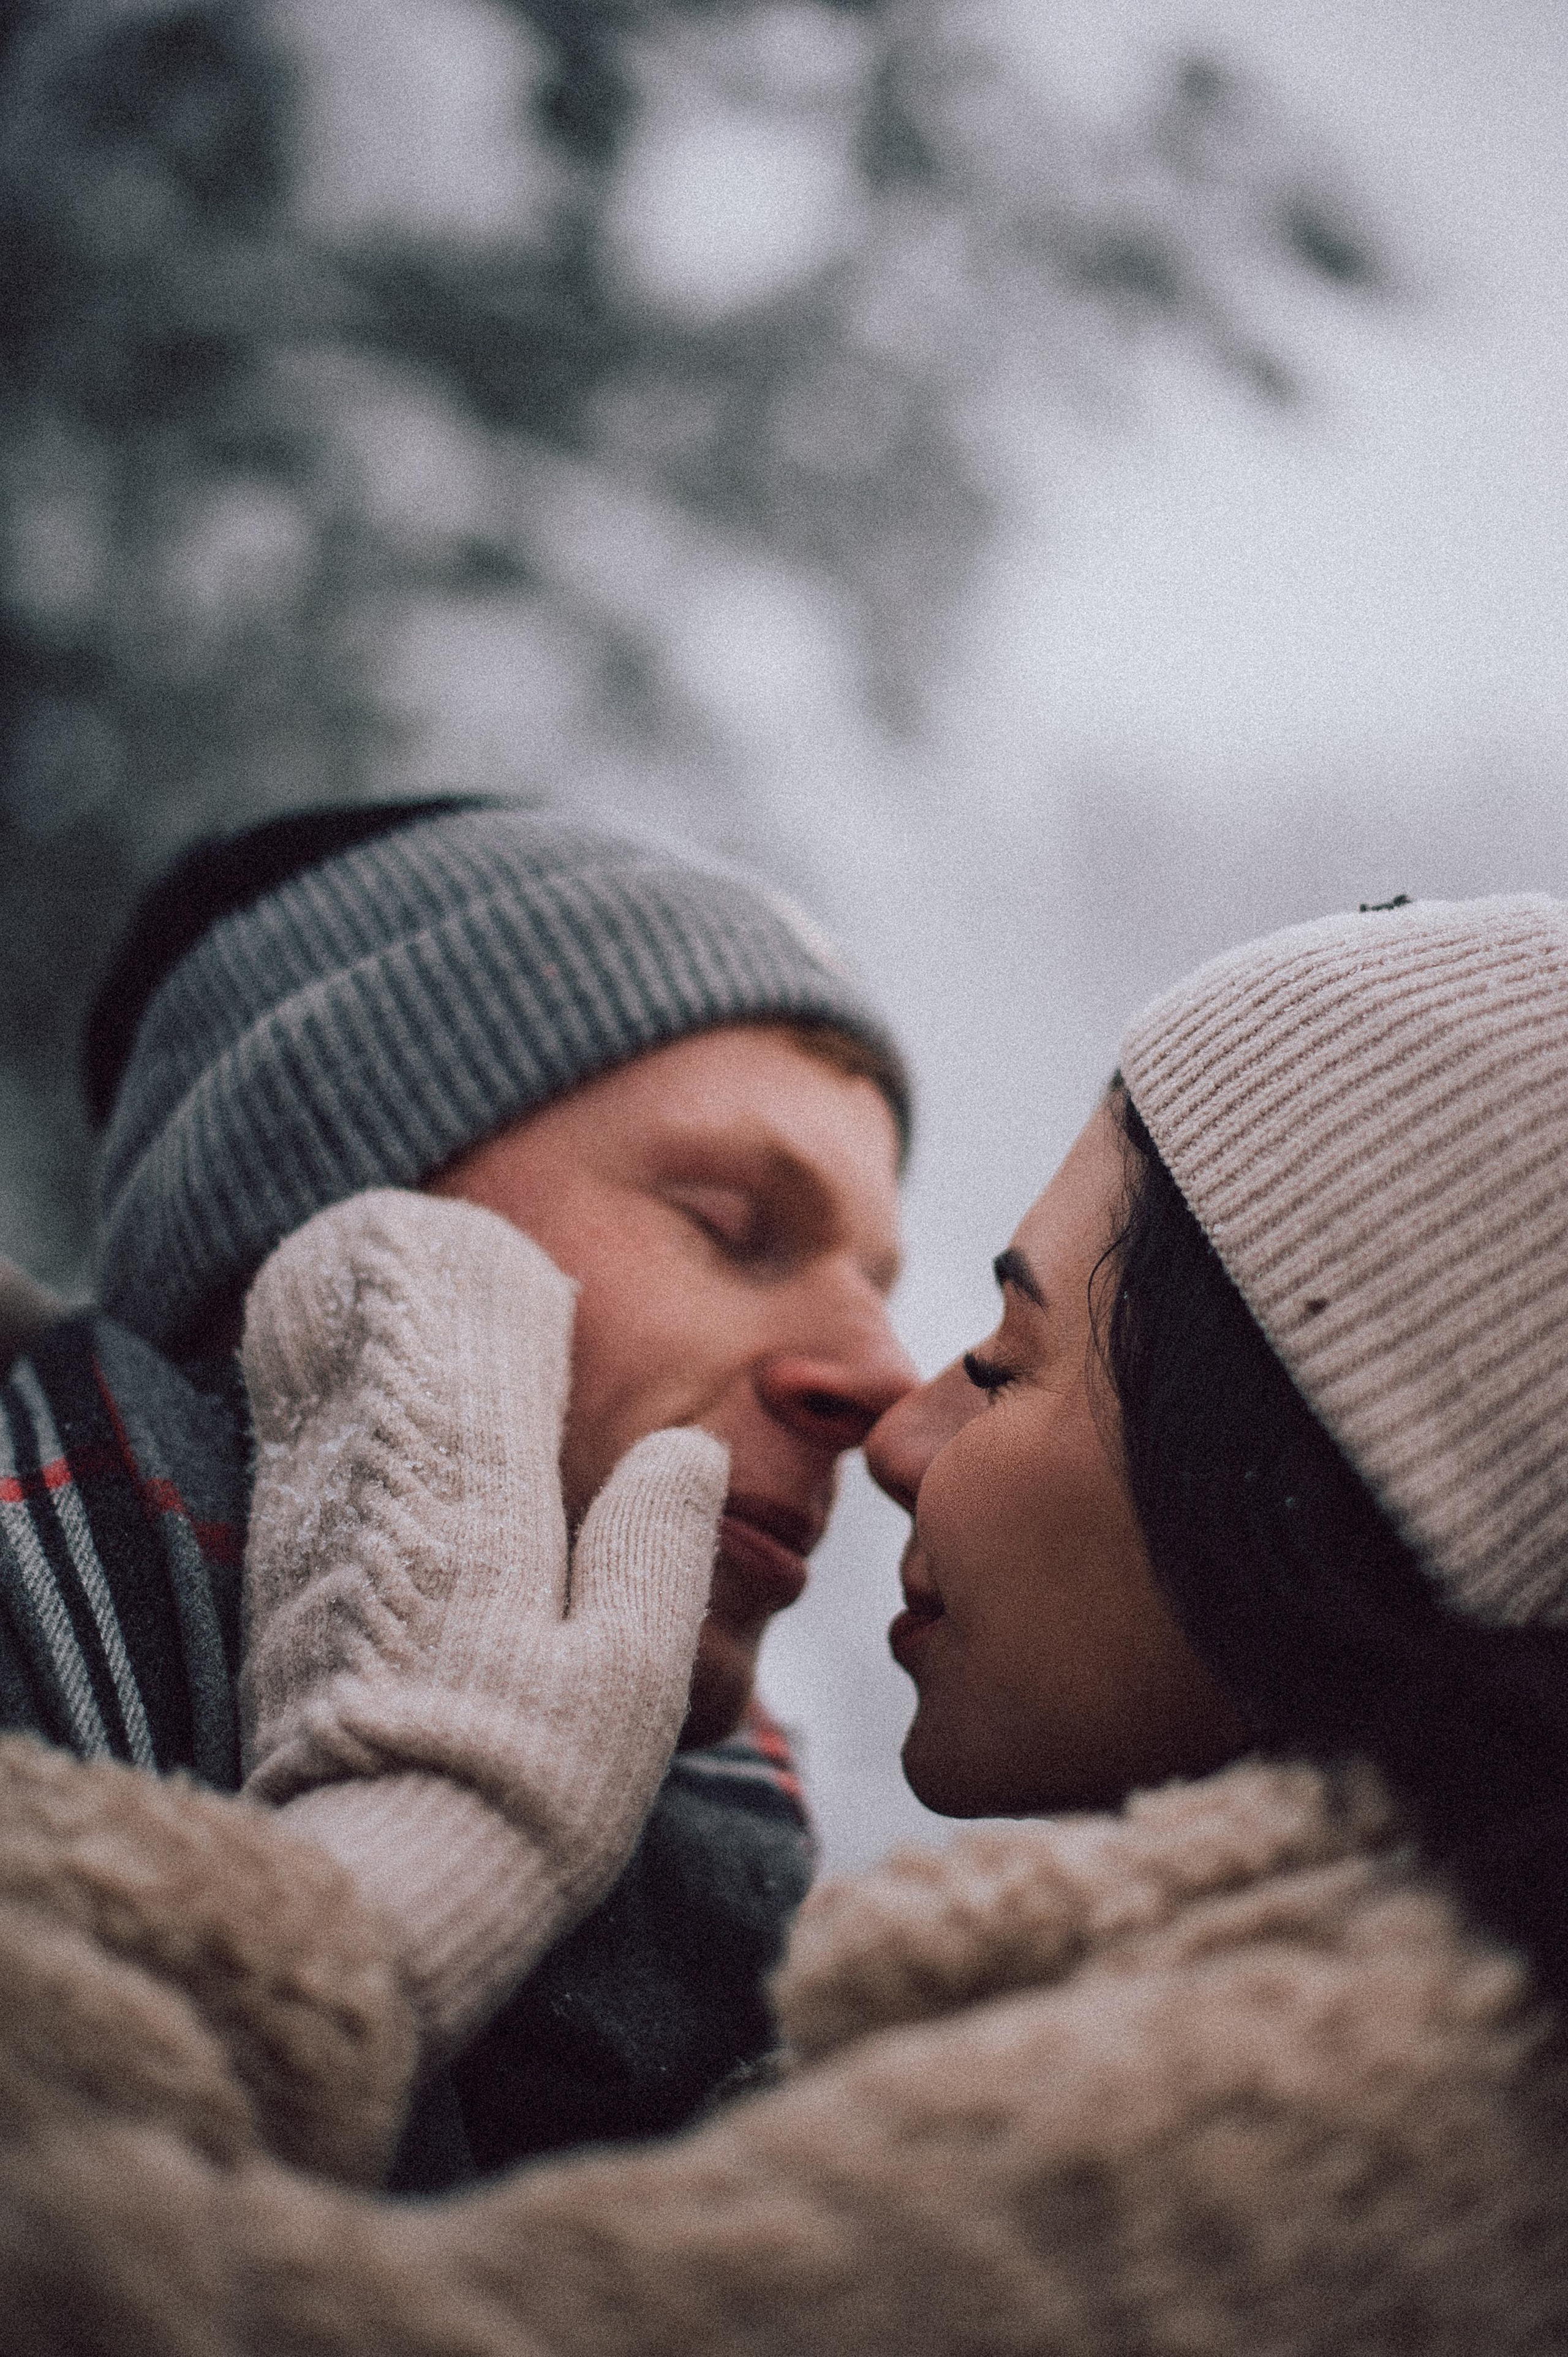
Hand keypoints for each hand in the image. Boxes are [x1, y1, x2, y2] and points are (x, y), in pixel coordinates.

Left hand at [239, 1189, 726, 2057]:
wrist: (387, 1884)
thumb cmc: (530, 1780)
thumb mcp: (635, 1672)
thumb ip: (658, 1546)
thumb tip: (688, 1450)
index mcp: (486, 1513)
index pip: (489, 1372)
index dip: (502, 1309)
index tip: (521, 1268)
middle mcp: (392, 1510)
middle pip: (402, 1378)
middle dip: (420, 1319)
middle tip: (425, 1252)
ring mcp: (327, 1552)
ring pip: (352, 1426)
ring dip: (376, 1375)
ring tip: (396, 1327)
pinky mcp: (289, 1605)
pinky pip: (316, 1485)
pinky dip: (340, 1440)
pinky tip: (365, 1444)